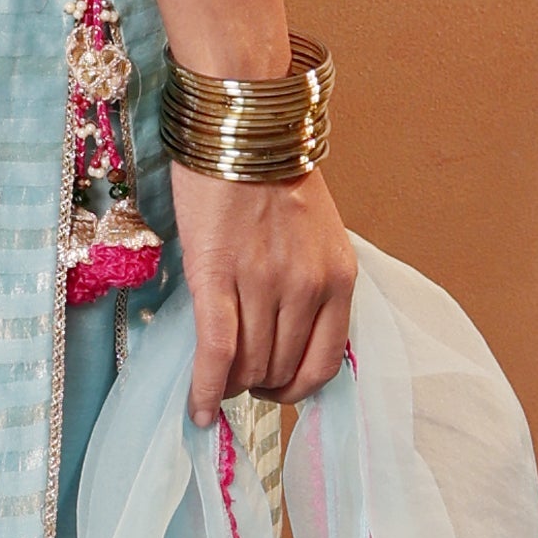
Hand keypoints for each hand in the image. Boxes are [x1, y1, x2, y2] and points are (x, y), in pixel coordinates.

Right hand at [168, 167, 357, 424]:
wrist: (242, 128)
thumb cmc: (274, 177)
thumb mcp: (318, 236)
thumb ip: (312, 286)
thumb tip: (286, 337)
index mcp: (339, 279)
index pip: (324, 364)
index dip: (297, 389)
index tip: (277, 390)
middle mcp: (307, 287)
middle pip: (281, 369)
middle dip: (258, 385)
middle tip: (239, 380)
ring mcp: (264, 285)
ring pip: (248, 367)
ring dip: (231, 385)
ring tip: (216, 382)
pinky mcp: (217, 278)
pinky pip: (217, 352)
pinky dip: (206, 389)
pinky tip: (199, 410)